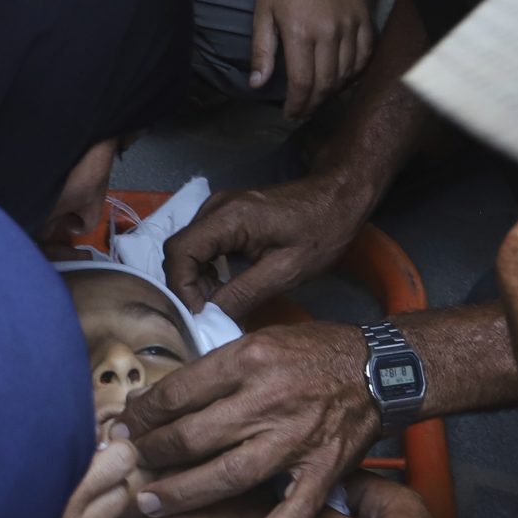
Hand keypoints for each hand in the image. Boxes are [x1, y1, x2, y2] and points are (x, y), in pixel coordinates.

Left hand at [120, 320, 378, 517]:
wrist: (378, 368)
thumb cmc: (313, 352)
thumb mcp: (259, 341)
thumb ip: (214, 370)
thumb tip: (160, 398)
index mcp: (249, 360)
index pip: (180, 392)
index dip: (144, 412)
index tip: (124, 424)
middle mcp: (268, 400)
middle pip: (193, 435)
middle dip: (151, 452)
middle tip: (126, 462)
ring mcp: (295, 440)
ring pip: (226, 474)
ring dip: (182, 492)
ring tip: (150, 502)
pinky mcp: (321, 471)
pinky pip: (290, 514)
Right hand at [162, 168, 382, 318]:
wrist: (338, 198)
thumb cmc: (320, 232)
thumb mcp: (286, 271)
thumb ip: (243, 294)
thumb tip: (210, 319)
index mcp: (227, 217)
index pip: (179, 253)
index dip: (181, 289)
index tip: (198, 317)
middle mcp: (215, 207)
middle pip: (178, 250)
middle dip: (186, 287)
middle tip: (206, 317)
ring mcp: (219, 208)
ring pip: (187, 249)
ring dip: (195, 280)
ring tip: (216, 307)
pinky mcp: (226, 214)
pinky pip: (201, 244)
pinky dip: (204, 269)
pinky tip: (222, 289)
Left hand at [251, 0, 375, 119]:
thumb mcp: (262, 14)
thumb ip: (261, 52)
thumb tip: (257, 84)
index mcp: (300, 34)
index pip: (303, 84)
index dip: (297, 105)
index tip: (291, 113)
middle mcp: (328, 33)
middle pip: (326, 83)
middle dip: (314, 103)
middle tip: (304, 110)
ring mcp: (350, 25)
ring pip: (348, 73)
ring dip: (334, 91)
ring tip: (321, 96)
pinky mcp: (364, 17)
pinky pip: (366, 54)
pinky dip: (357, 72)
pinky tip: (344, 78)